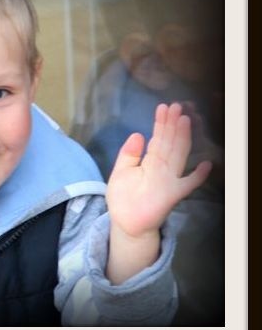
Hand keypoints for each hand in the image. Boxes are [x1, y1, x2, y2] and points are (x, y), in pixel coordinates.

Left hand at [106, 103, 211, 238]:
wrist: (124, 223)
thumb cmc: (123, 198)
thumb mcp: (121, 172)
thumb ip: (128, 154)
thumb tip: (137, 133)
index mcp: (150, 162)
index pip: (158, 139)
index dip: (161, 124)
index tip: (163, 108)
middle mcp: (162, 168)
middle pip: (169, 143)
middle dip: (172, 124)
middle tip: (176, 106)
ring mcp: (168, 180)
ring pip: (177, 154)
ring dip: (181, 137)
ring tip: (185, 120)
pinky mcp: (171, 195)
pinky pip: (188, 185)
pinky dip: (198, 176)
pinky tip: (207, 165)